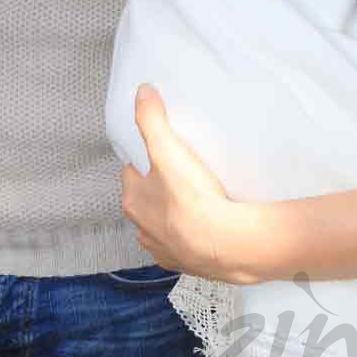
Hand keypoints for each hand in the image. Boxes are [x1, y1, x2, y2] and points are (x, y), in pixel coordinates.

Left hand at [120, 85, 255, 282]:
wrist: (225, 243)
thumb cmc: (193, 199)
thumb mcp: (168, 149)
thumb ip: (152, 119)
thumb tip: (141, 93)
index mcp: (134, 199)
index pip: (131, 175)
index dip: (145, 163)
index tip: (161, 155)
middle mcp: (143, 227)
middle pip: (147, 202)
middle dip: (159, 191)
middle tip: (182, 176)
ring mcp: (164, 248)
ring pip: (162, 227)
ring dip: (173, 216)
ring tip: (197, 202)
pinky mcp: (185, 262)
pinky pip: (183, 247)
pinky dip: (191, 238)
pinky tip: (207, 228)